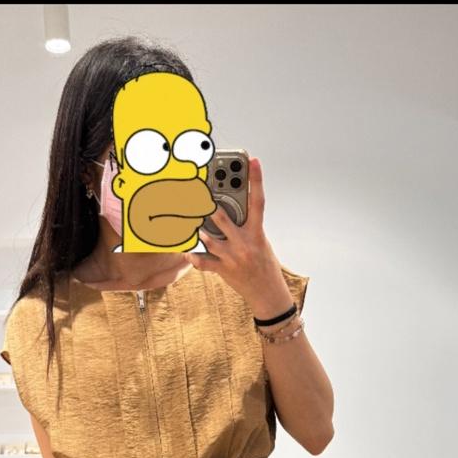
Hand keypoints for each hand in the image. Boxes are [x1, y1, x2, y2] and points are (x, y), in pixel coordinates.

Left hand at [187, 156, 292, 317]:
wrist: (269, 295)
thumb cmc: (265, 267)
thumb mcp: (262, 244)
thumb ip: (248, 228)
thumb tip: (230, 212)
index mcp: (257, 234)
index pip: (258, 202)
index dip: (256, 180)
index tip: (253, 161)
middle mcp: (245, 243)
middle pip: (223, 217)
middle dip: (208, 204)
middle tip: (197, 191)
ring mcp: (233, 257)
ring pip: (208, 238)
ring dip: (197, 230)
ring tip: (189, 221)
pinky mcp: (224, 270)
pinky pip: (204, 262)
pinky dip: (194, 257)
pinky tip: (187, 252)